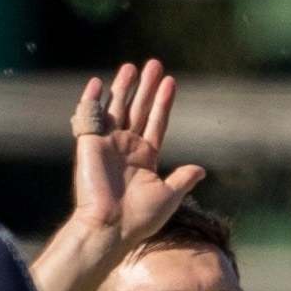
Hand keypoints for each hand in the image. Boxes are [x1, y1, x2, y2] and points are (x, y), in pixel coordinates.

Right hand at [70, 60, 206, 249]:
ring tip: (131, 66)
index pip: (157, 122)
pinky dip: (92, 100)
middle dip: (146, 87)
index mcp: (146, 157)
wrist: (110, 227)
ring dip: (124, 87)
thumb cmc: (140, 217)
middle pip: (138, 109)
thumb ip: (183, 179)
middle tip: (154, 63)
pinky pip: (90, 117)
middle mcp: (127, 147)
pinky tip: (97, 83)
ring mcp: (107, 144)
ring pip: (117, 108)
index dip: (163, 102)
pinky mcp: (89, 145)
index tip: (171, 82)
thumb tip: (201, 169)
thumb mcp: (169, 197)